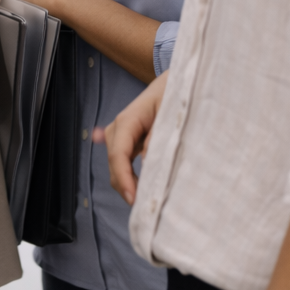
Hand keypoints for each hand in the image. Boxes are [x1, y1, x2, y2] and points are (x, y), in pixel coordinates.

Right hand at [92, 70, 167, 203]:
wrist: (175, 81)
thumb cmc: (175, 92)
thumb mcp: (171, 110)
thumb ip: (159, 135)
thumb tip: (148, 162)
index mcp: (129, 119)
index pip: (118, 154)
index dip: (123, 178)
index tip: (133, 199)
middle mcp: (120, 128)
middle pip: (115, 164)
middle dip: (126, 187)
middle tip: (148, 208)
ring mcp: (122, 135)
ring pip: (118, 166)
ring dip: (129, 184)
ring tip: (149, 200)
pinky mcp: (129, 141)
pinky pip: (123, 163)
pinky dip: (129, 178)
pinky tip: (135, 190)